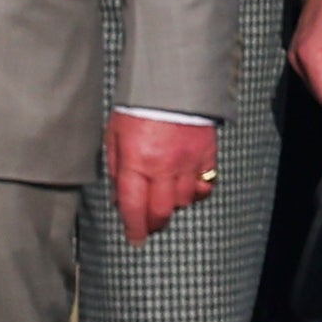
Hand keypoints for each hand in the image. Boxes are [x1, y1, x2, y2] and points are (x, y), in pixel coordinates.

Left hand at [108, 111, 216, 246]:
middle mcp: (163, 166)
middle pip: (161, 212)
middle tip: (147, 226)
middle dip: (152, 224)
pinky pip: (205, 186)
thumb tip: (118, 198)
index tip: (134, 240)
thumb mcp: (115, 135)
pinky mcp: (206, 155)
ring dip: (172, 206)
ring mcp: (188, 162)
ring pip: (184, 202)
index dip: (133, 229)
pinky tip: (187, 187)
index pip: (133, 207)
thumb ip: (115, 168)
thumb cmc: (138, 107)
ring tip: (164, 199)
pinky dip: (196, 192)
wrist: (172, 81)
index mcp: (136, 161)